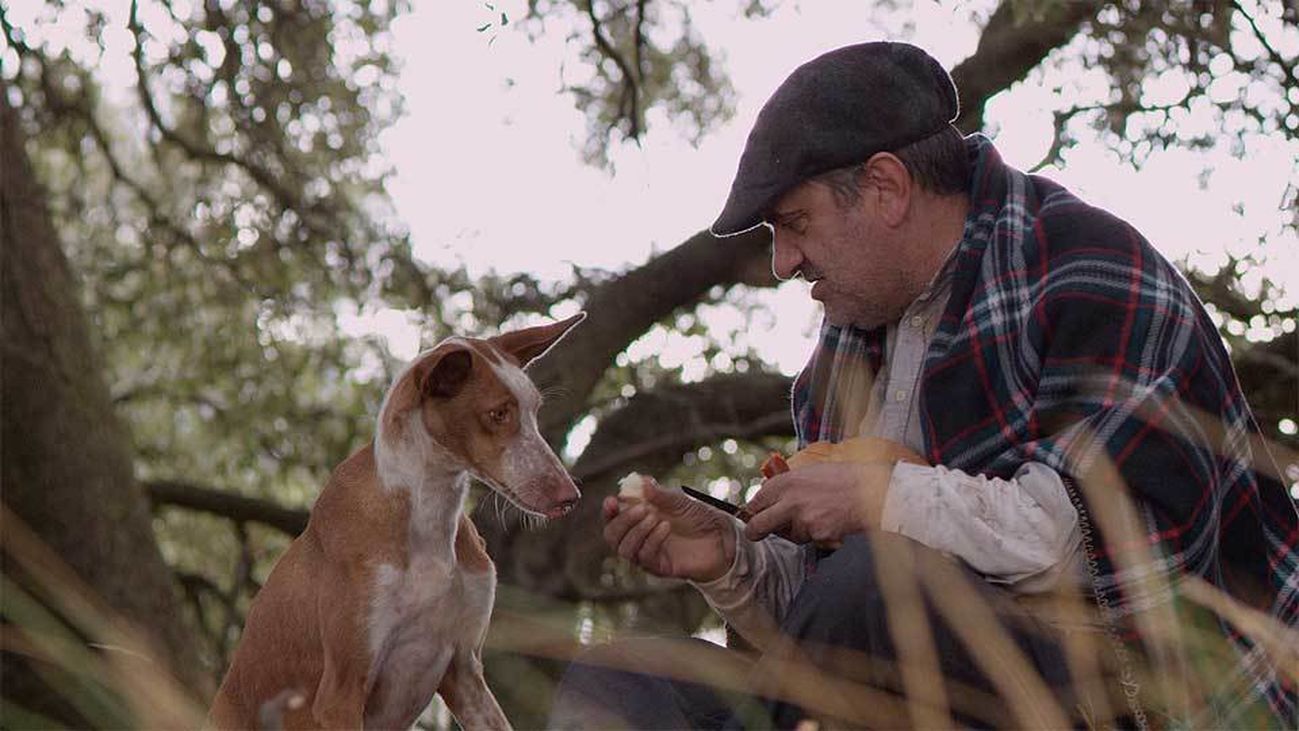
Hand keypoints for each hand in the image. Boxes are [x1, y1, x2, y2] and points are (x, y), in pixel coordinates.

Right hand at [602, 478, 735, 582]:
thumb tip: (642, 481)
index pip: (613, 518)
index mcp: (638, 519)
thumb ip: (660, 494)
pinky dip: (652, 540)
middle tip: (640, 508)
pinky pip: (645, 558)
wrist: (722, 538)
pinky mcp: (660, 567)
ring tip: (655, 517)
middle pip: (612, 536)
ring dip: (636, 531)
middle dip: (621, 521)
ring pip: (625, 549)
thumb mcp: (680, 501)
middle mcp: (638, 538)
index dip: (608, 511)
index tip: (611, 500)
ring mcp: (648, 554)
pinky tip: (665, 527)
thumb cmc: (697, 518)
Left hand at [741, 461, 894, 544]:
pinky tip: (830, 521)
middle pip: (758, 525)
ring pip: (789, 535)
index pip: (757, 499)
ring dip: (798, 531)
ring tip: (818, 516)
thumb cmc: (845, 477)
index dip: (755, 509)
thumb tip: (775, 497)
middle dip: (755, 531)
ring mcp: (803, 519)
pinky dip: (817, 535)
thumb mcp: (812, 472)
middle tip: (756, 533)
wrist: (872, 491)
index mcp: (786, 481)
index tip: (756, 514)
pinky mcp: (817, 534)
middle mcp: (790, 500)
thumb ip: (790, 485)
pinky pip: (810, 539)